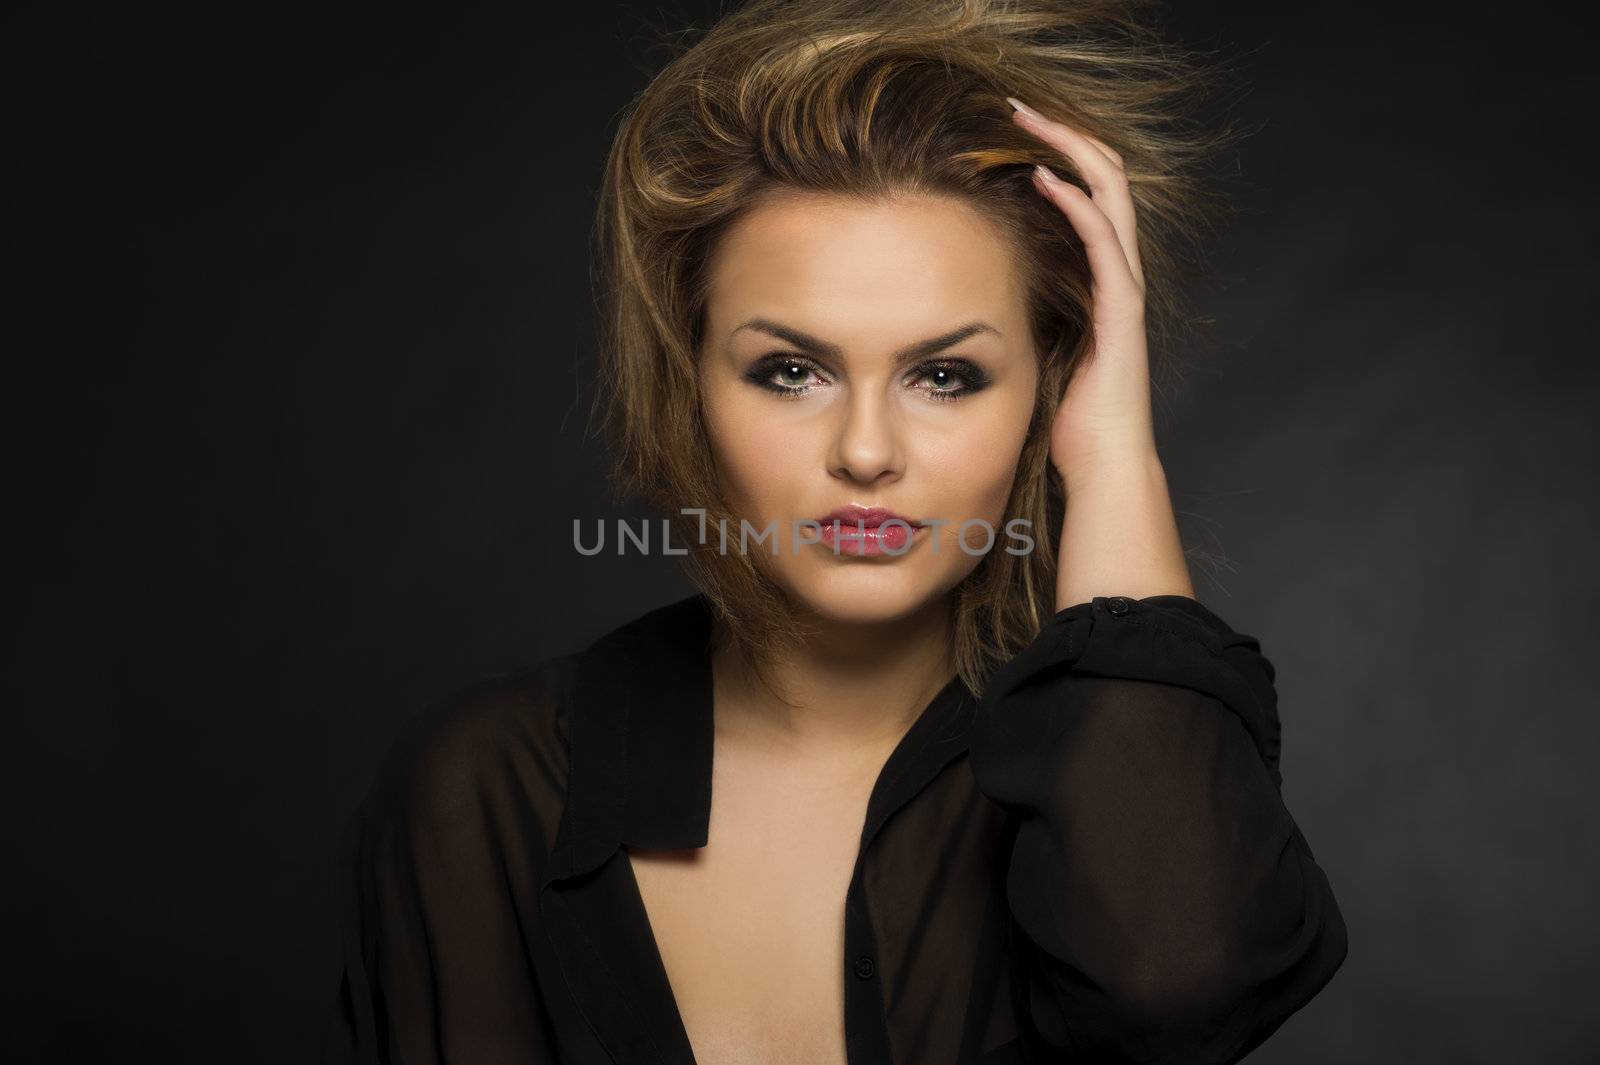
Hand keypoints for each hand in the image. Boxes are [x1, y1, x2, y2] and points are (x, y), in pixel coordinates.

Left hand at [1006, 97, 1157, 491]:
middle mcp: (1120, 274)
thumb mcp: (1040, 348)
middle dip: (1065, 135)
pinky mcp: (1121, 308)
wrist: (1102, 464)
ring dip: (1069, 150)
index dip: (1058, 156)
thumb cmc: (1068, 420)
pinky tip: (1043, 177)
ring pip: (1109, 195)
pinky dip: (1074, 202)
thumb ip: (1026, 312)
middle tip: (1019, 106)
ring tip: (1028, 120)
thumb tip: (977, 291)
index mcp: (1101, 281)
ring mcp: (1125, 288)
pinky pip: (1103, 240)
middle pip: (1106, 180)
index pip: (1089, 197)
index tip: (1011, 133)